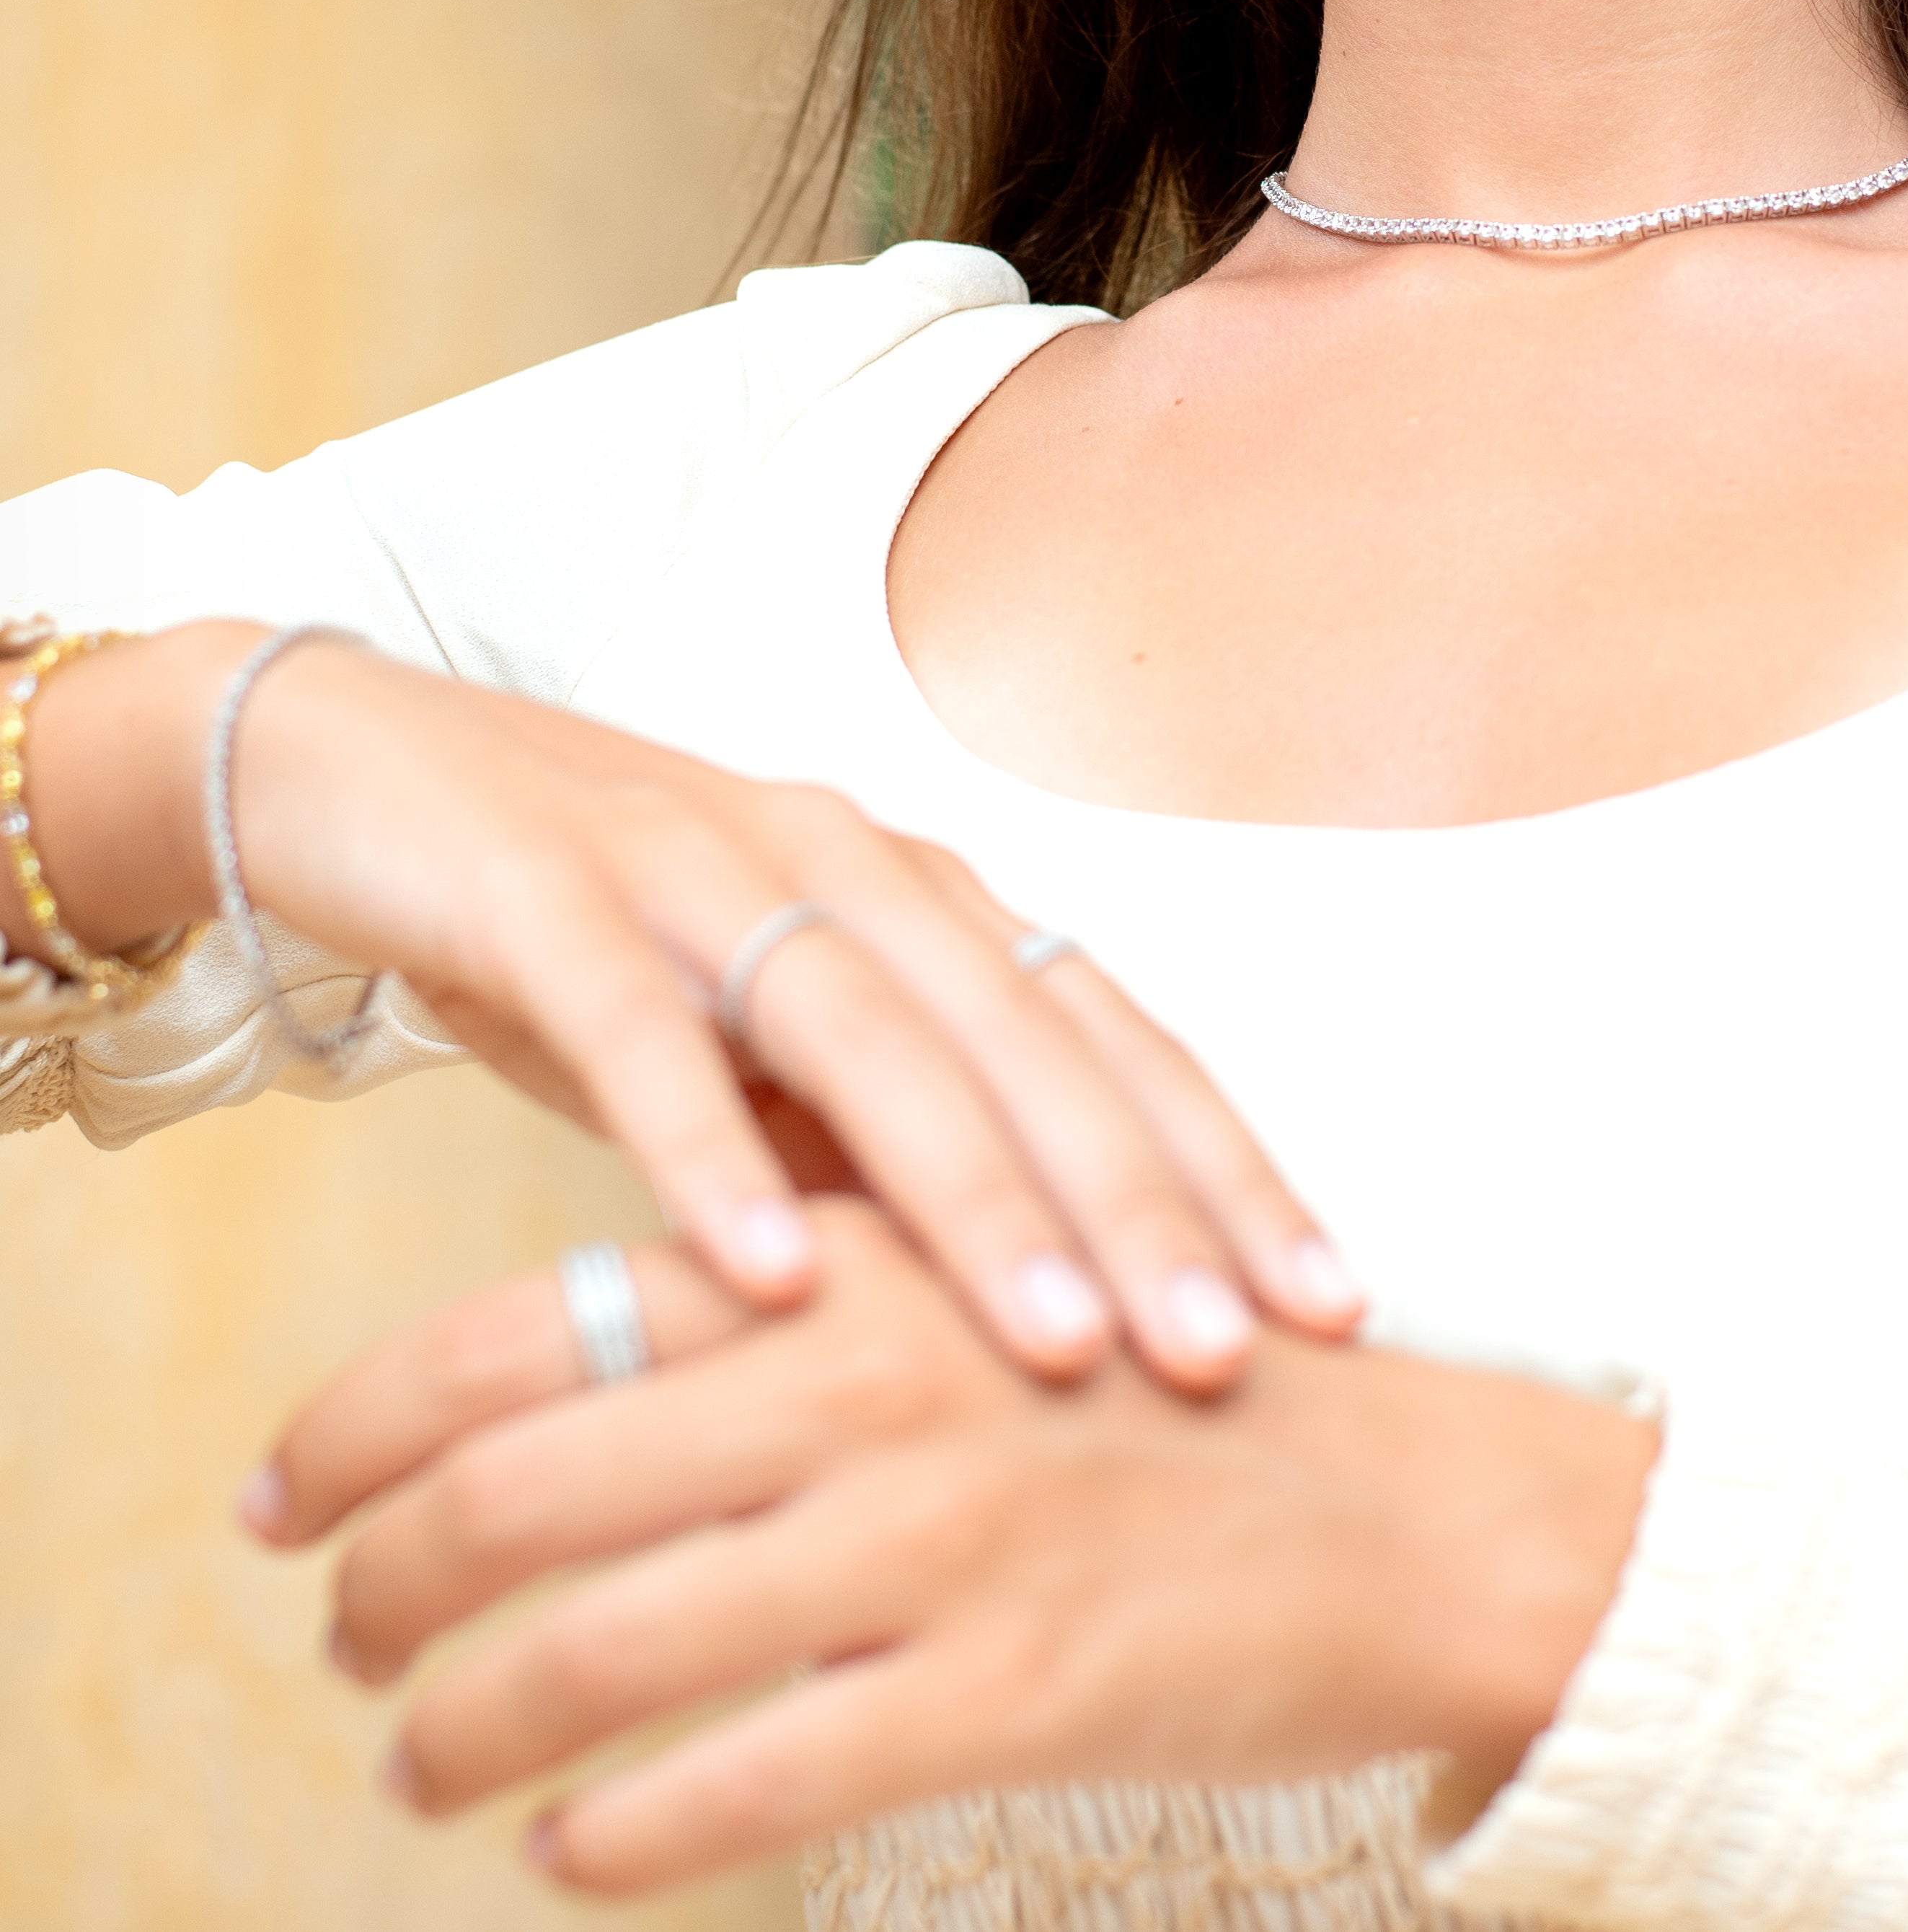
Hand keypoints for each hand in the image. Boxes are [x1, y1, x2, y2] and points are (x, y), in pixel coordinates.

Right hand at [30, 624, 1358, 1378]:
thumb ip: (873, 1155)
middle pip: (1027, 1041)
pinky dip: (702, 1145)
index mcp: (918, 891)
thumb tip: (1008, 1315)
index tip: (1331, 1305)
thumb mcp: (756, 1054)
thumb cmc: (594, 940)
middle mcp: (843, 860)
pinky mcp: (545, 890)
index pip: (1110, 1038)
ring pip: (872, 1034)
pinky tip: (764, 1271)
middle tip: (1236, 1356)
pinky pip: (638, 1030)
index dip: (1223, 1169)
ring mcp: (698, 865)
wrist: (356, 771)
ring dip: (971, 1193)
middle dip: (1142, 1205)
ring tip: (1060, 1342)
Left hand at [260, 1199, 1658, 1897]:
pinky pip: (738, 1786)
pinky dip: (615, 1836)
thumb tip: (591, 1309)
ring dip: (462, 1729)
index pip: (524, 1326)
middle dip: (378, 1580)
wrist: (1406, 1515)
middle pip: (520, 1486)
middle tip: (335, 1638)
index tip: (277, 1497)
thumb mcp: (989, 1268)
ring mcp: (937, 1540)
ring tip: (416, 1765)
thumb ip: (806, 1265)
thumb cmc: (1173, 1388)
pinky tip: (572, 1851)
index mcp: (859, 1260)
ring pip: (600, 1650)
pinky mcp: (999, 1695)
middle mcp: (876, 1379)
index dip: (358, 1422)